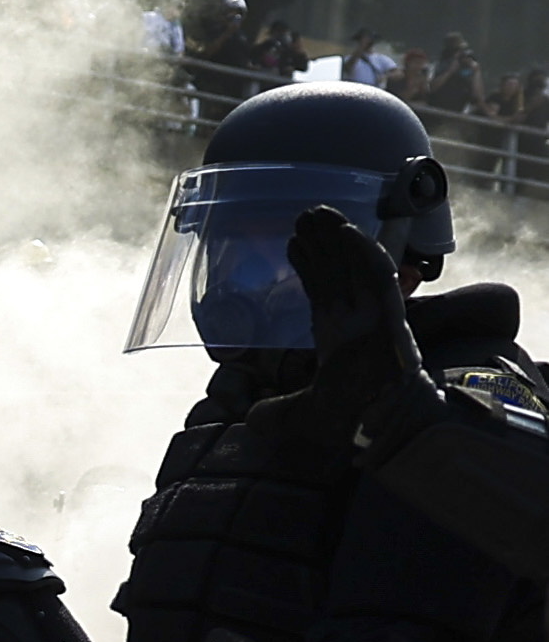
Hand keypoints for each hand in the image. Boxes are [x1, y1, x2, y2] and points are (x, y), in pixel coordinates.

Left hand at [283, 201, 430, 451]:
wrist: (383, 428)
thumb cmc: (352, 420)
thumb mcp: (301, 415)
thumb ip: (276, 413)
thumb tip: (251, 420)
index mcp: (339, 335)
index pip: (323, 290)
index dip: (309, 266)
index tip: (292, 243)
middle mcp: (358, 320)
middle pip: (339, 271)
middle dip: (323, 243)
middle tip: (304, 214)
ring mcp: (375, 315)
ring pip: (356, 265)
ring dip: (339, 238)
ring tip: (317, 212)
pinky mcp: (390, 315)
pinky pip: (379, 276)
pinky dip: (364, 254)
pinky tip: (346, 232)